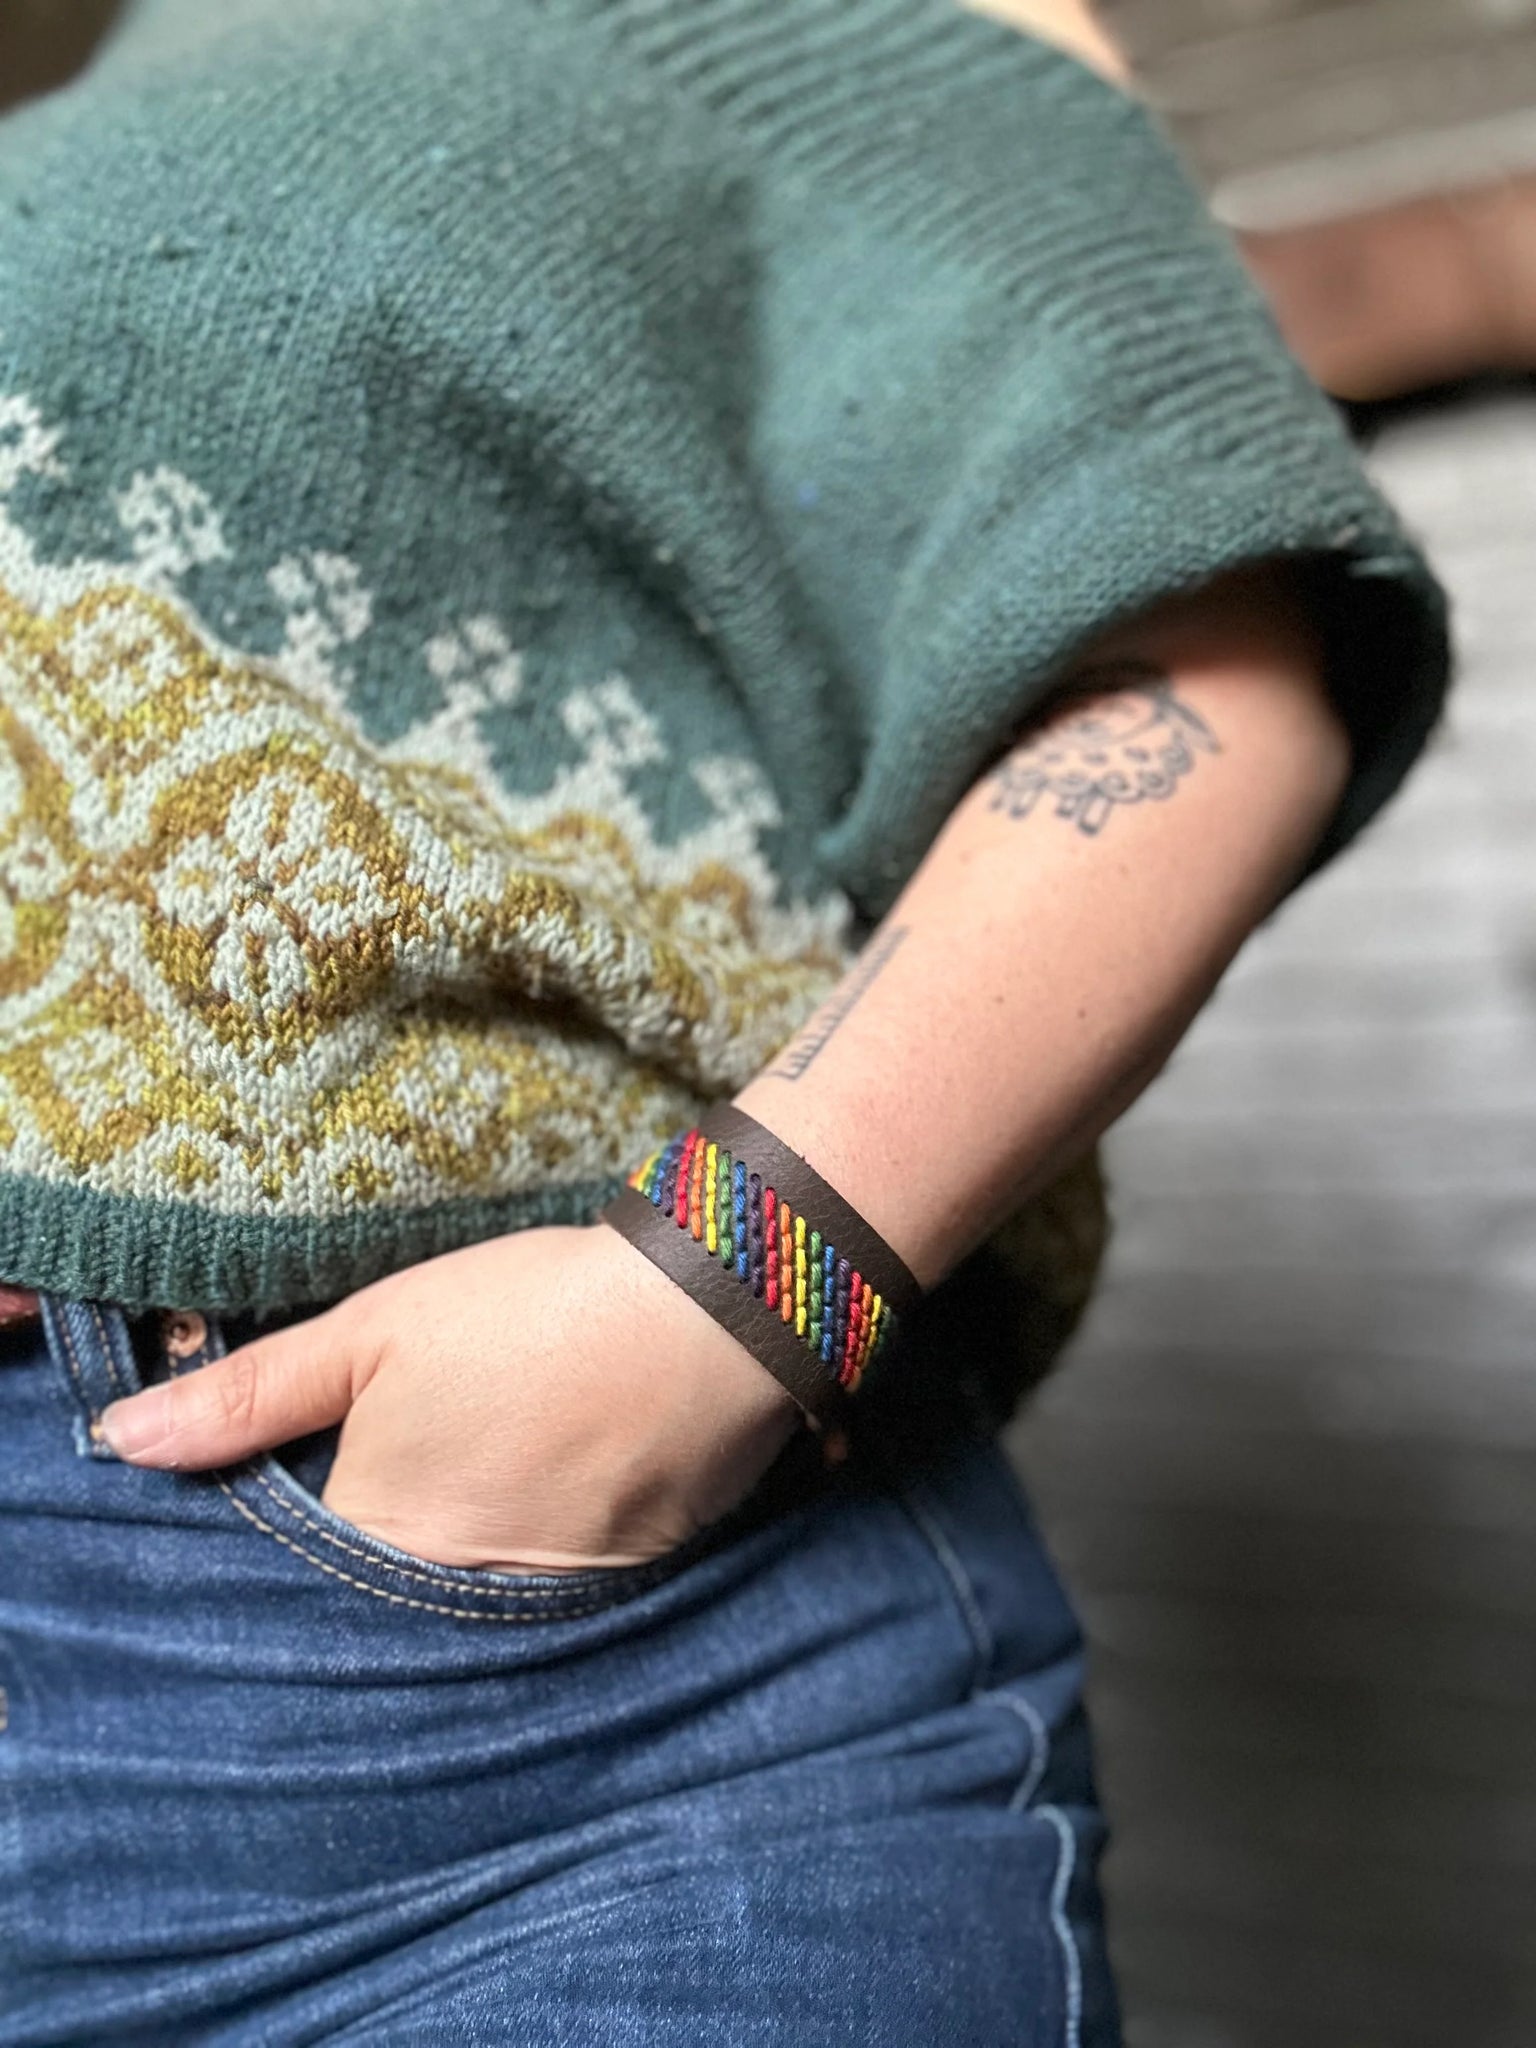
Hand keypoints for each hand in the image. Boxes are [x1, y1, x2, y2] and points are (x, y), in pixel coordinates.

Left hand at [97, 1225, 803, 1572]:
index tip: (339, 1461)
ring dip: (468, 1555)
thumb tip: (125, 1443)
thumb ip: (251, 1395)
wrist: (704, 1315)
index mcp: (378, 1535)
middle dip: (390, 1546)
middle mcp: (454, 1597)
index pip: (303, 1572)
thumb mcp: (374, 1332)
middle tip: (440, 1454)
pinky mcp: (621, 1591)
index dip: (313, 1512)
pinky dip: (544, 1552)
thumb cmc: (528, 1312)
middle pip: (389, 1598)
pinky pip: (553, 1600)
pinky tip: (564, 1481)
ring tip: (504, 1463)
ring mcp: (546, 1606)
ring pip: (471, 1604)